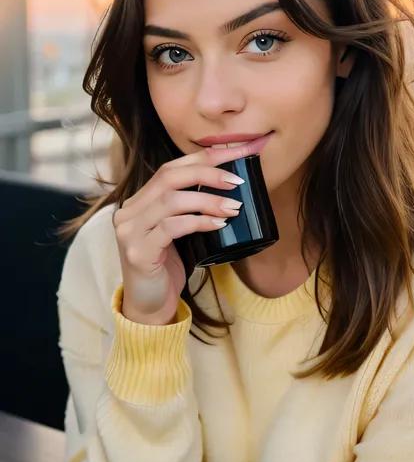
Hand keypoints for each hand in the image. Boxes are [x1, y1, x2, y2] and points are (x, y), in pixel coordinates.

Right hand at [113, 145, 246, 324]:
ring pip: (171, 200)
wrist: (149, 308)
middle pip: (169, 177)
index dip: (204, 157)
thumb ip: (188, 209)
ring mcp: (130, 232)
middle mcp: (129, 212)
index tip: (236, 153)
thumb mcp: (177, 232)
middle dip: (207, 173)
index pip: (171, 168)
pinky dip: (198, 222)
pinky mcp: (139, 252)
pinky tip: (218, 224)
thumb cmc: (167, 268)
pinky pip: (172, 227)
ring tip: (234, 207)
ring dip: (208, 200)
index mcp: (139, 202)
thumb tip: (229, 188)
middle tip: (237, 180)